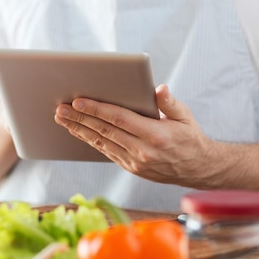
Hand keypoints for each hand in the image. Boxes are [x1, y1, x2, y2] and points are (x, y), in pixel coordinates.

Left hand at [54, 84, 212, 185]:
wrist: (198, 169)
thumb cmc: (191, 137)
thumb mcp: (185, 117)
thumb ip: (170, 102)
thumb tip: (159, 89)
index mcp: (155, 135)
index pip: (119, 119)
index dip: (97, 109)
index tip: (78, 101)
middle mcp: (142, 151)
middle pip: (105, 131)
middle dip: (80, 119)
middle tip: (60, 109)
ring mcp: (135, 162)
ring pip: (101, 143)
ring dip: (80, 130)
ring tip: (62, 119)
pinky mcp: (131, 167)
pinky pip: (106, 152)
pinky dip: (90, 141)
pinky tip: (78, 131)